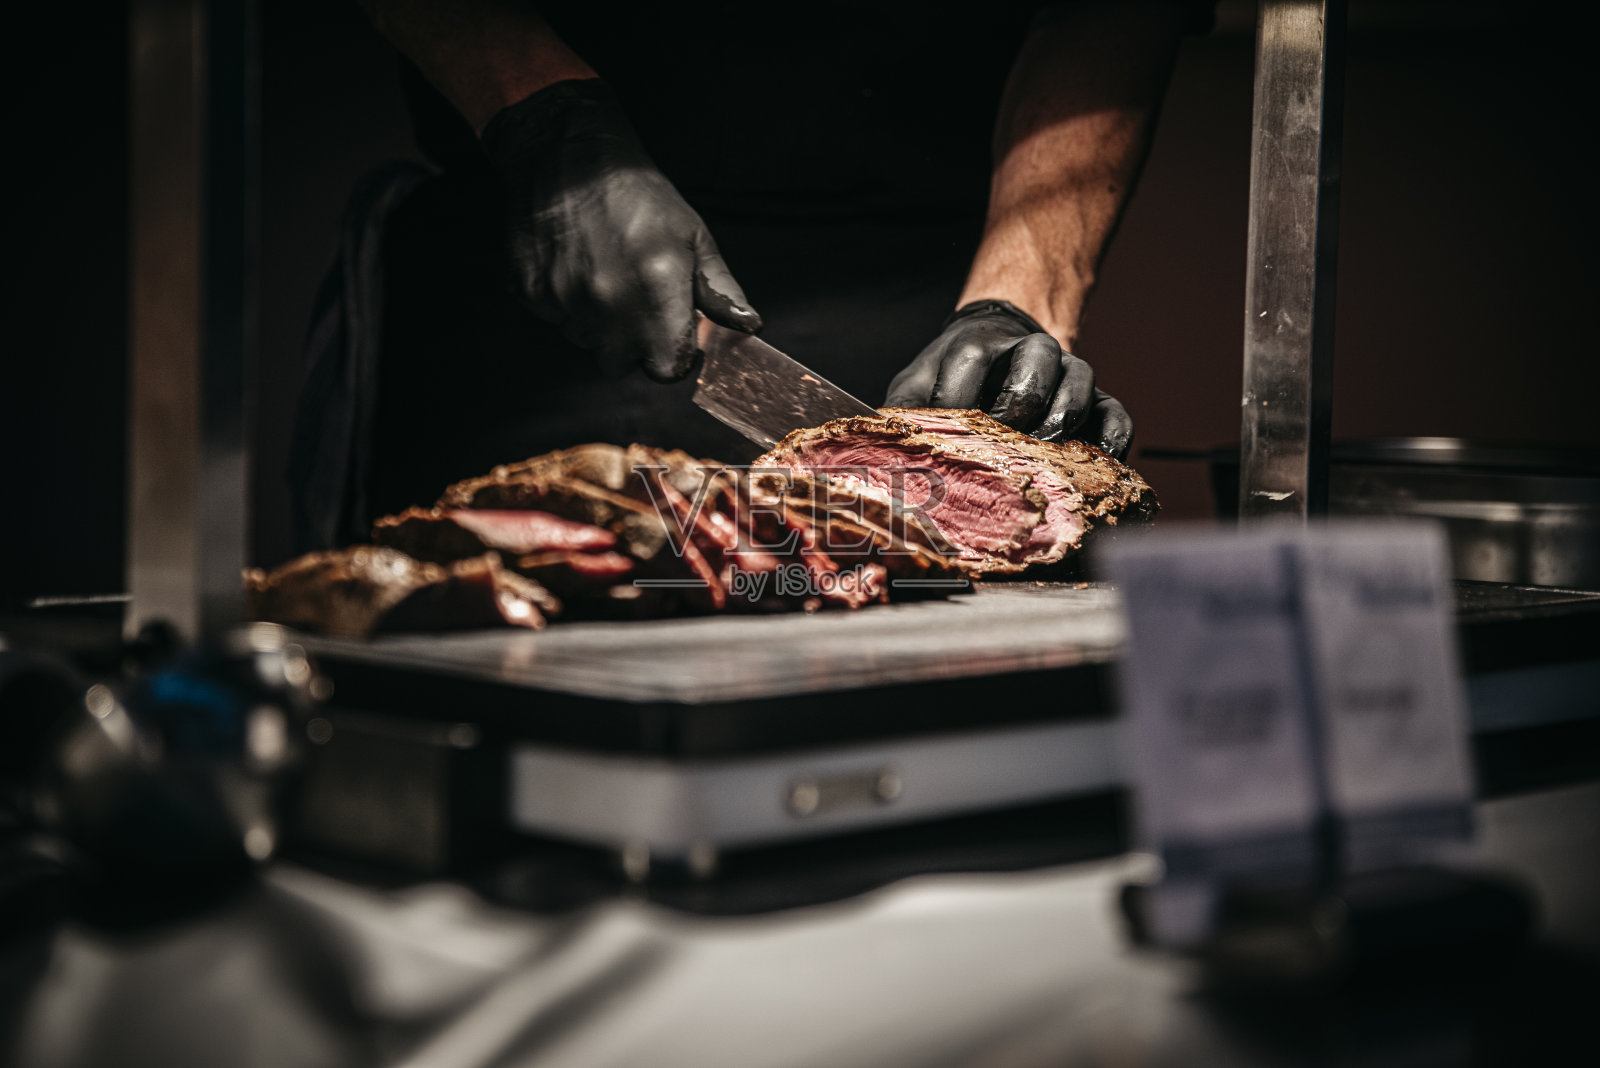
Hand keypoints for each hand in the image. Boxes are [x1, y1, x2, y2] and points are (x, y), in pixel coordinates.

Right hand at [481, 79, 759, 380]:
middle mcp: (609, 300)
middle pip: (620, 365)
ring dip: (598, 324)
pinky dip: (566, 303)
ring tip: (605, 276)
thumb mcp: (692, 235)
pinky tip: (576, 267)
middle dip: (632, 347)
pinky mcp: (530, 290)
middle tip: (638, 307)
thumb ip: (719, 290)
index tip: (674, 337)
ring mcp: (565, 297)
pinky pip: (555, 319)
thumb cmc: (638, 193)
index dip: (674, 358)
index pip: (667, 369)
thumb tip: (749, 326)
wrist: (568, 154)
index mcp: (657, 287)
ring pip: (585, 342)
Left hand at [884, 300, 1131, 458]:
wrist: (1003, 346)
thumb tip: (873, 444)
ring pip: (1080, 379)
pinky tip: (1097, 462)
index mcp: (977, 344)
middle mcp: (1028, 352)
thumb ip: (902, 407)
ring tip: (1044, 447)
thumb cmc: (953, 378)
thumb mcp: (918, 383)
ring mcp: (1068, 374)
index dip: (960, 392)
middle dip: (1020, 399)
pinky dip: (1111, 439)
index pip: (973, 356)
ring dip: (1063, 414)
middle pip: (1037, 358)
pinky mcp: (1098, 401)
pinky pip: (1116, 414)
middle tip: (1005, 435)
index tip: (948, 425)